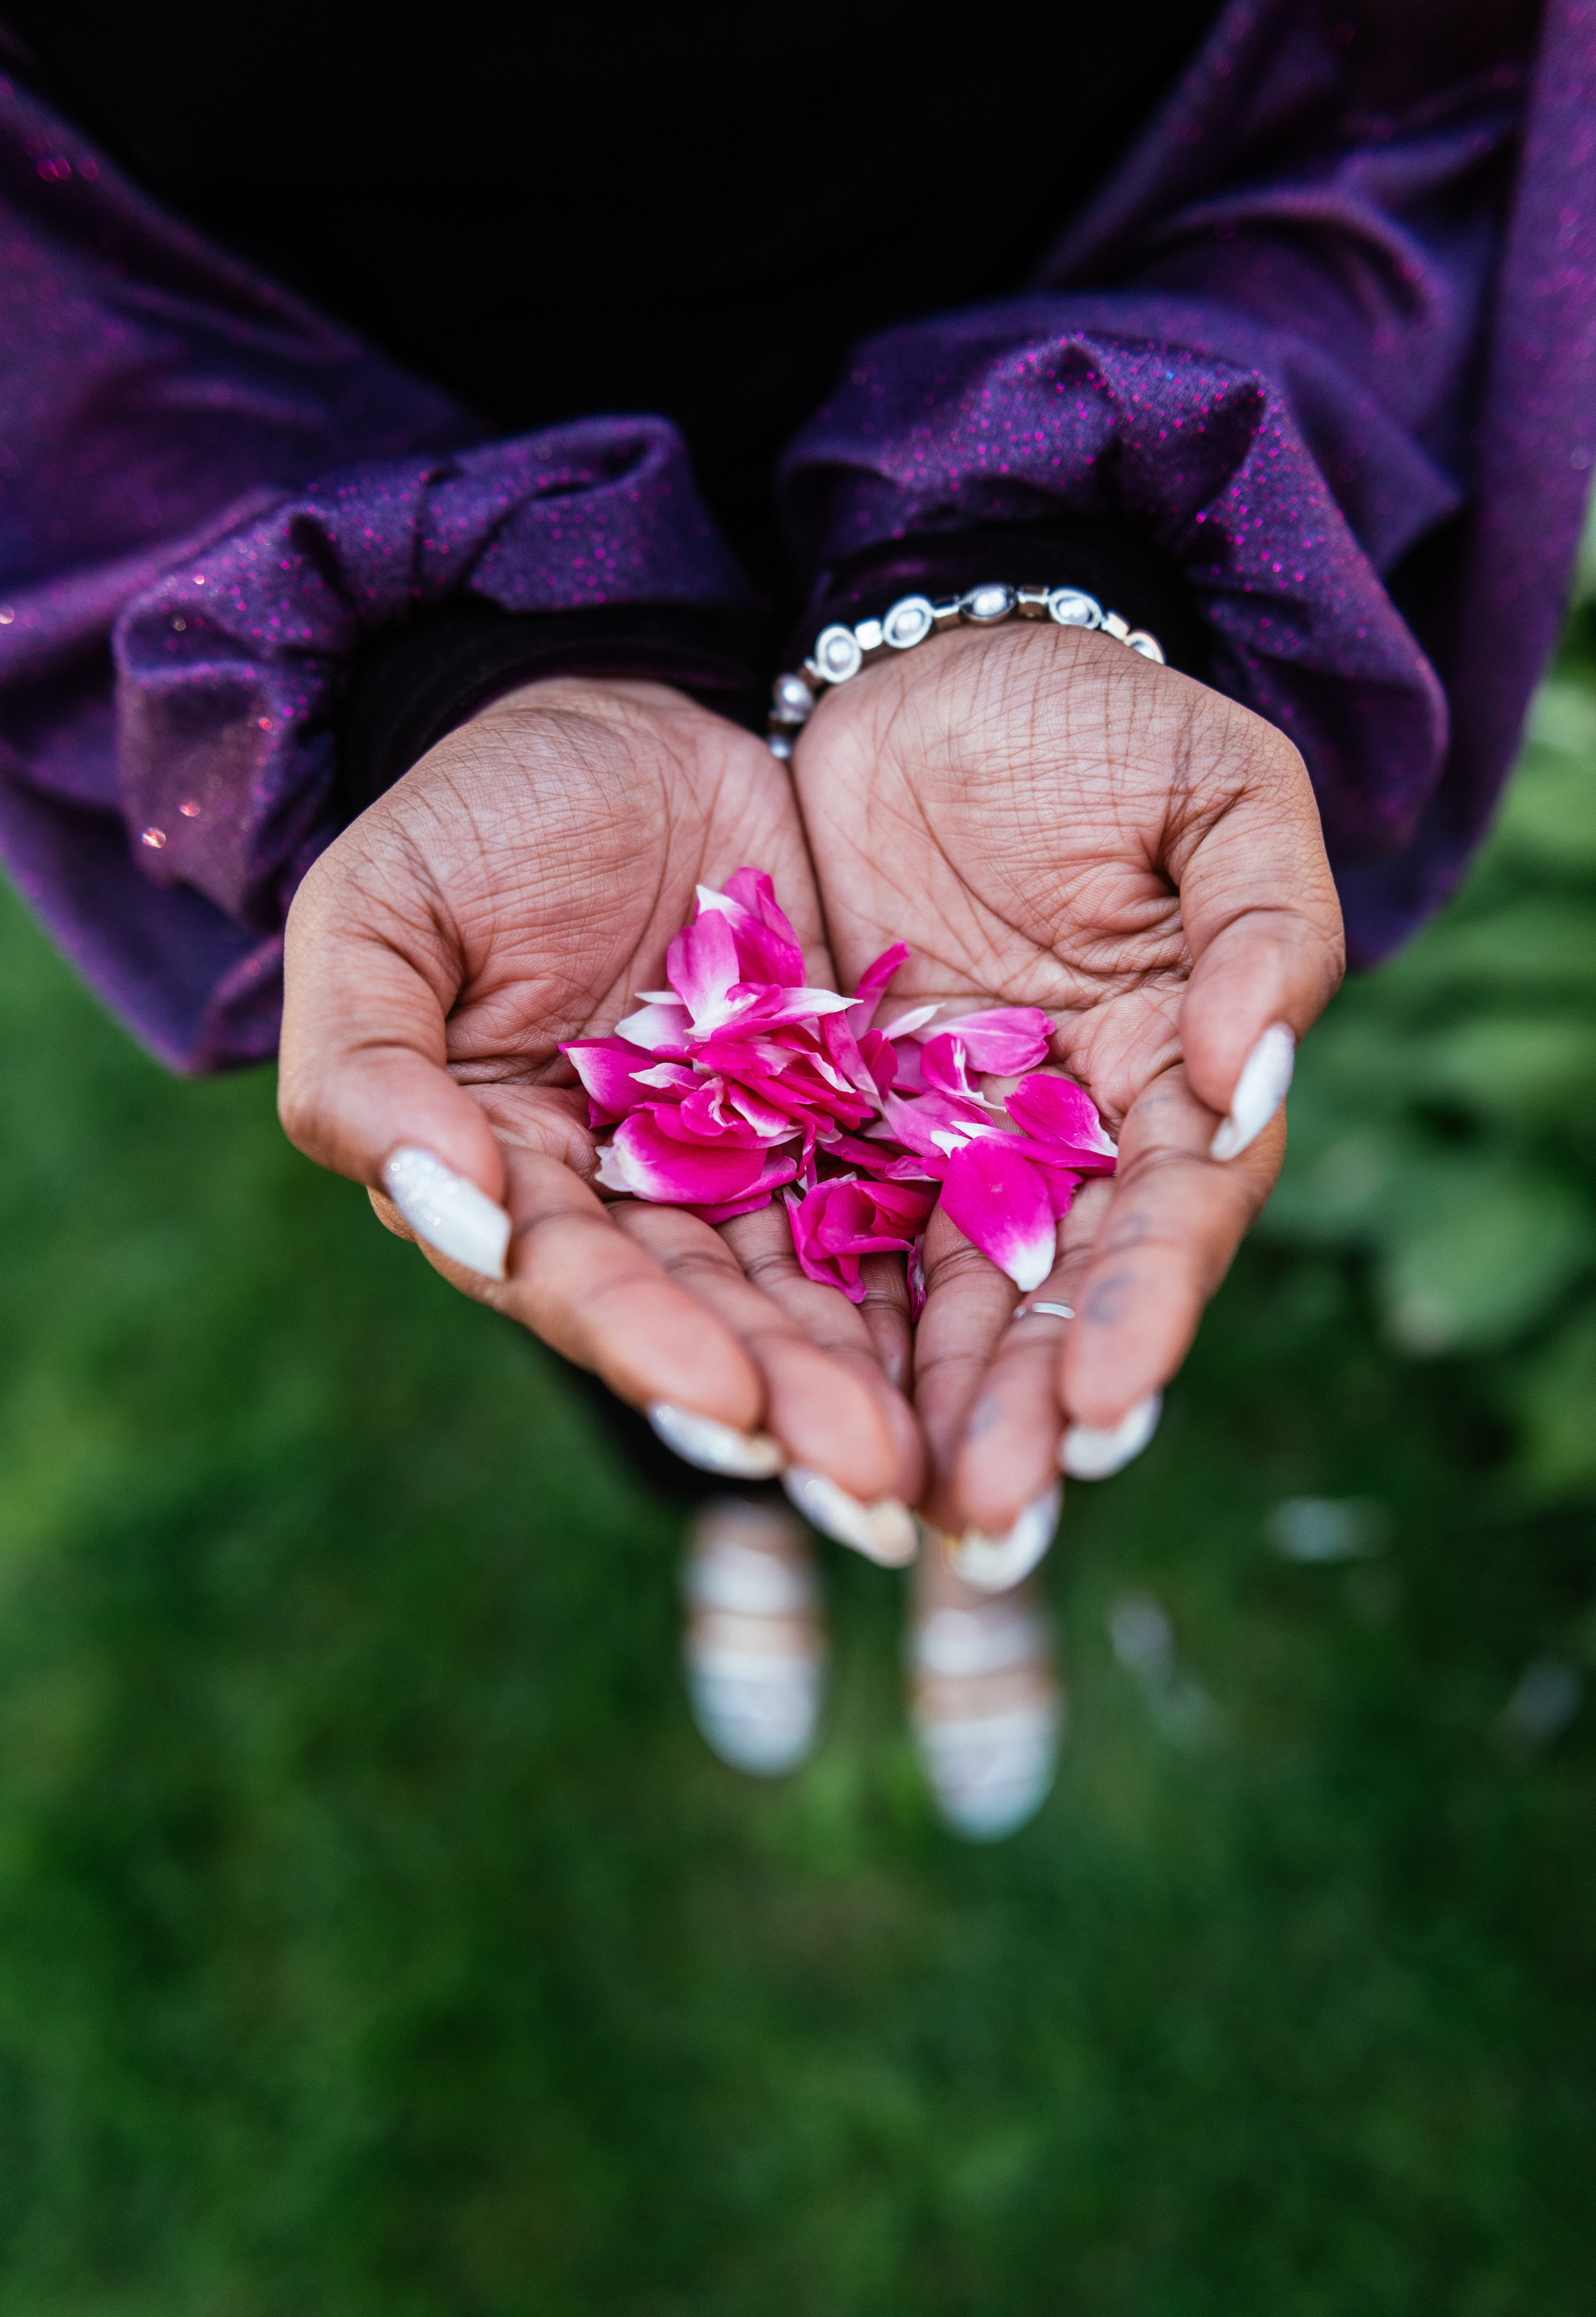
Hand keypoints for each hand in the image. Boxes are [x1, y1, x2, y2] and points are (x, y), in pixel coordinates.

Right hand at [279, 677, 920, 1510]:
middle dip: (787, 1403)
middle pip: (709, 1317)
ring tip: (939, 1459)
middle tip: (871, 1484)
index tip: (727, 1402)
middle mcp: (627, 1202)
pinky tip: (998, 1352)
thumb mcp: (379, 915)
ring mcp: (741, 1166)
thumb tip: (433, 1205)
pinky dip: (938, 1283)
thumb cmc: (475, 812)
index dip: (646, 1344)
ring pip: (810, 1291)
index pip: (575, 1281)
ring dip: (870, 1380)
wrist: (625, 711)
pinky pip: (895, 1207)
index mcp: (503, 1175)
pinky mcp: (839, 1116)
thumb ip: (365, 1069)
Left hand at [792, 623, 1344, 1533]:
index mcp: (1171, 1082)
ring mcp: (940, 1147)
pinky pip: (809, 1234)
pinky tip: (772, 1401)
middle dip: (1020, 1414)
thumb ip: (1263, 927)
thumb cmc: (1094, 725)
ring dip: (909, 1408)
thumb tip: (1252, 1077)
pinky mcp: (827, 1124)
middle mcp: (1061, 1147)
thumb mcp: (1215, 792)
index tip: (1104, 1409)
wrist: (926, 671)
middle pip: (1048, 1300)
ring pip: (926, 1301)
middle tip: (988, 1526)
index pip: (1168, 1222)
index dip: (1141, 1315)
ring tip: (881, 1507)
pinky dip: (798, 1317)